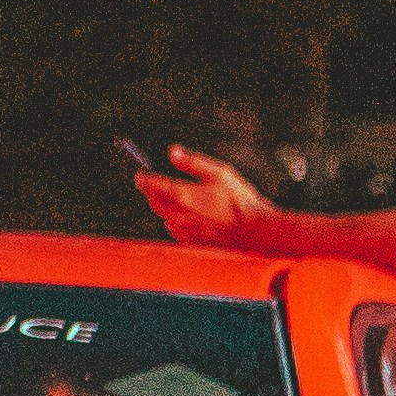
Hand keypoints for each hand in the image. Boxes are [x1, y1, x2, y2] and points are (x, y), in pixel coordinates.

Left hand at [141, 147, 263, 243]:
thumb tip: (172, 152)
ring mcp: (184, 232)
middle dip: (153, 193)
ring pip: (165, 218)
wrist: (255, 233)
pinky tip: (191, 217)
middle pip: (155, 203)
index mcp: (182, 195)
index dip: (144, 180)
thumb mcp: (220, 173)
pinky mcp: (191, 243)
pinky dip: (178, 222)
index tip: (140, 176)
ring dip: (166, 209)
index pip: (153, 186)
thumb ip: (193, 163)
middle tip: (155, 187)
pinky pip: (177, 230)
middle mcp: (178, 215)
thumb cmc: (240, 200)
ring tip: (177, 201)